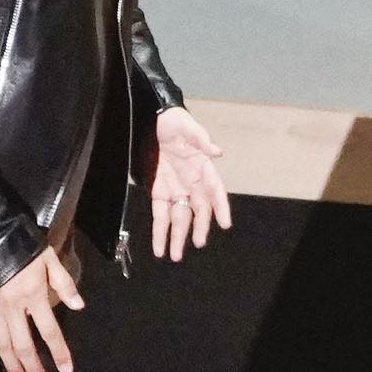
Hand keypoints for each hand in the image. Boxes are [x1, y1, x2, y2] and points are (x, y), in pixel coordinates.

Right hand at [0, 246, 82, 371]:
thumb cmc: (19, 246)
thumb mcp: (48, 258)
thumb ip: (64, 283)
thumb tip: (79, 306)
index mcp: (34, 296)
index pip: (50, 331)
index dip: (59, 352)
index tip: (66, 370)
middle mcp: (13, 309)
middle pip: (25, 345)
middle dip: (34, 367)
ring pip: (3, 345)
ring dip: (13, 365)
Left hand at [148, 105, 231, 260]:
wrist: (147, 116)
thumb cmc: (170, 119)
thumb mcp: (185, 124)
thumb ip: (200, 138)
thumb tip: (217, 151)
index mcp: (202, 165)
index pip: (215, 190)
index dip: (221, 206)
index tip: (224, 223)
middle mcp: (190, 181)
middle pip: (198, 209)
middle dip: (198, 227)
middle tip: (197, 242)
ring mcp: (174, 187)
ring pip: (179, 217)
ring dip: (178, 236)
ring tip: (174, 255)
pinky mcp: (156, 190)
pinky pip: (159, 214)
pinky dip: (159, 230)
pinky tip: (159, 246)